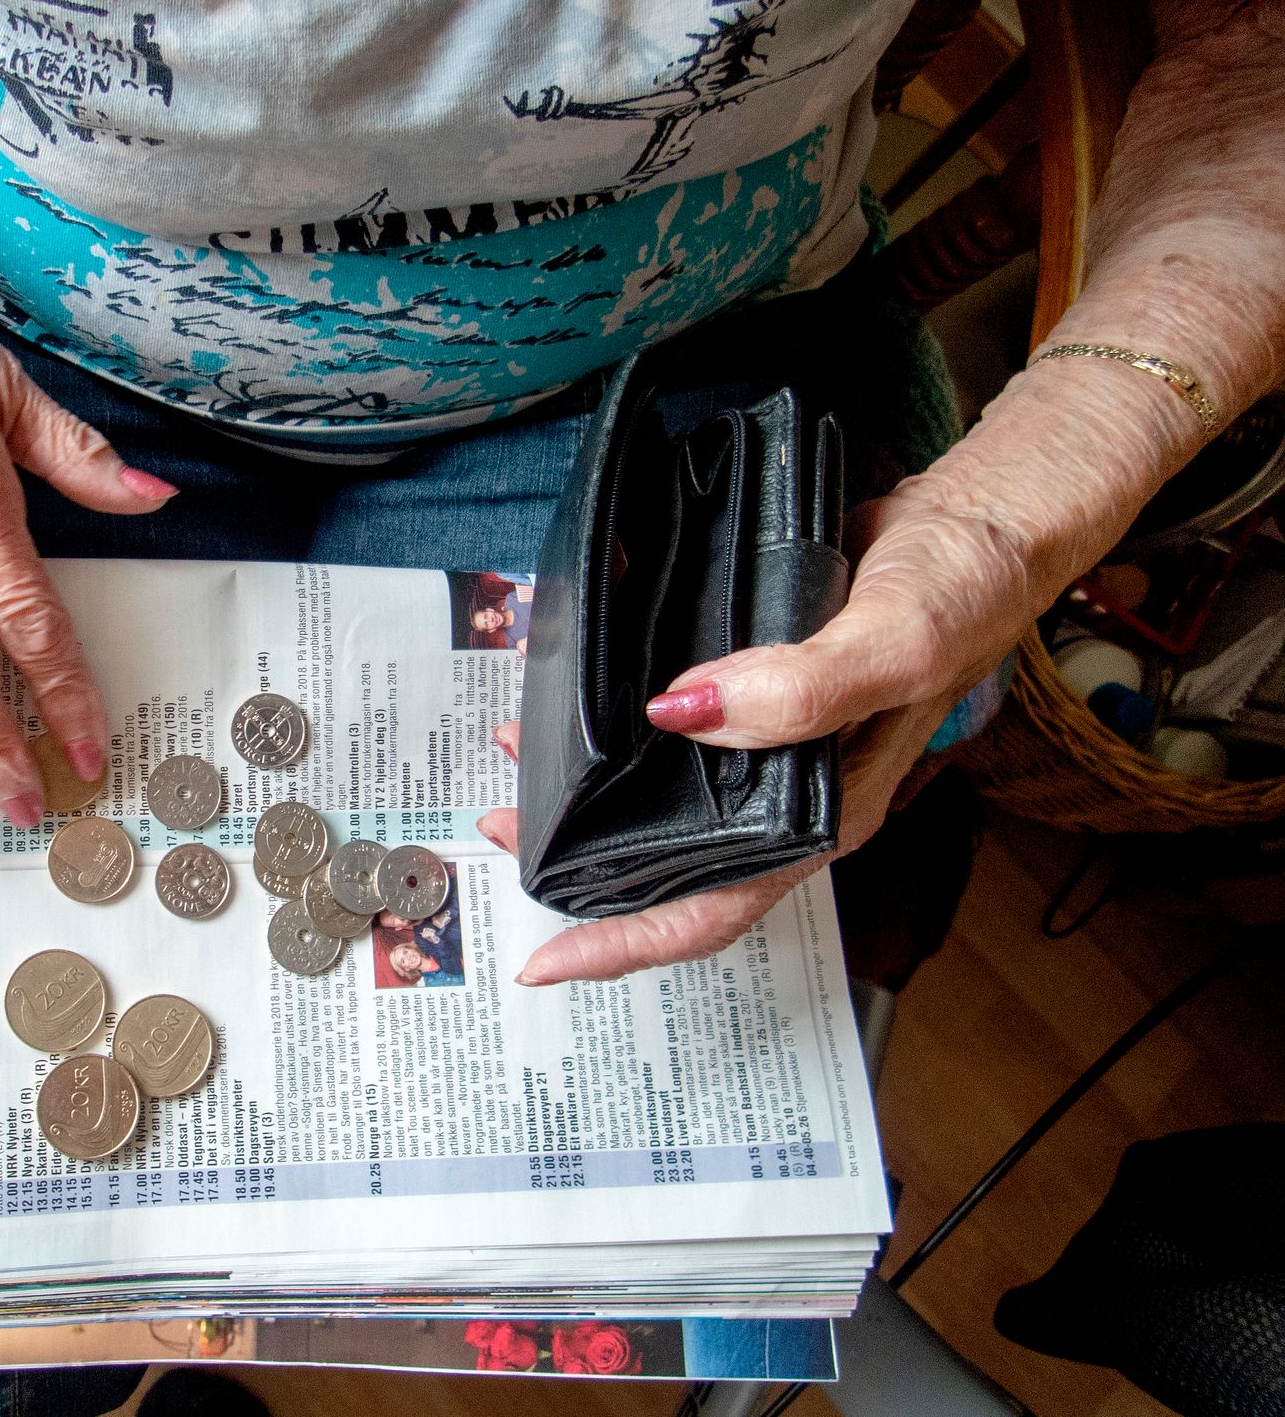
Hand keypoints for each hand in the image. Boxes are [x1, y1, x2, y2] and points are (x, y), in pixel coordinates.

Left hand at [481, 473, 1036, 982]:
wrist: (981, 522)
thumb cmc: (964, 593)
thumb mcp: (895, 647)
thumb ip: (802, 690)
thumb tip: (685, 710)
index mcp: (818, 814)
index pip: (713, 910)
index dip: (626, 943)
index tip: (546, 961)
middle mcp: (781, 792)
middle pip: (665, 857)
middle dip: (579, 858)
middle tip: (502, 819)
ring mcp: (763, 742)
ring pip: (658, 787)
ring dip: (584, 778)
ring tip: (516, 743)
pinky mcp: (749, 688)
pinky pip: (669, 713)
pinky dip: (613, 706)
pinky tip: (570, 677)